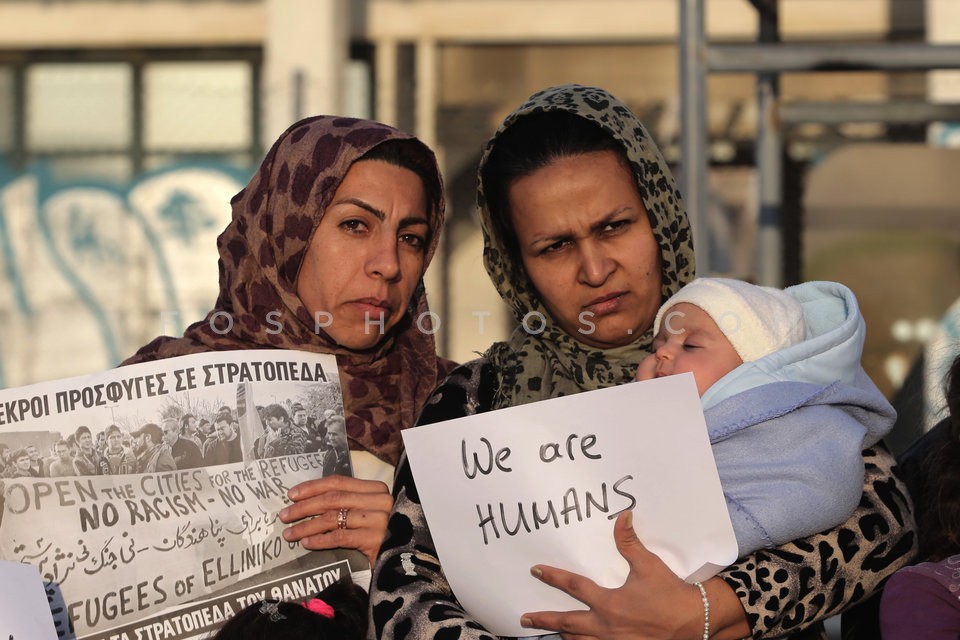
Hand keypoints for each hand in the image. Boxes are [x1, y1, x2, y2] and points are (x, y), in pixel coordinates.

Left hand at [279, 475, 392, 566]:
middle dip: (304, 507)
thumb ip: (346, 503)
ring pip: (334, 518)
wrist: (402, 560)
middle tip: (284, 516)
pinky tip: (306, 543)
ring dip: (307, 525)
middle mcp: (379, 501)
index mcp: (376, 489)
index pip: (339, 482)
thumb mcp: (365, 512)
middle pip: (333, 499)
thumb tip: (305, 501)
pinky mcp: (376, 540)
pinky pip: (340, 537)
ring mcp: (379, 520)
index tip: (291, 495)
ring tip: (290, 533)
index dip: (312, 487)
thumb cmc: (379, 533)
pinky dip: (320, 540)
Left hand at [521, 511, 704, 639]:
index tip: (537, 570)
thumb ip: (630, 542)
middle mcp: (606, 626)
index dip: (553, 576)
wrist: (694, 621)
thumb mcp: (649, 565)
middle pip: (567, 623)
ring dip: (564, 636)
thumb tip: (622, 517)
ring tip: (552, 632)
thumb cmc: (670, 594)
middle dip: (544, 620)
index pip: (573, 586)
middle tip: (526, 618)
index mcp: (609, 603)